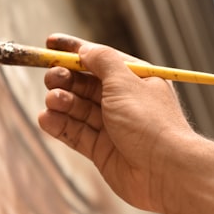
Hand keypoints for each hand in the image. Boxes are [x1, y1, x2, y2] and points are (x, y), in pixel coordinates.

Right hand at [37, 34, 194, 212]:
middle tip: (52, 78)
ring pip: (78, 109)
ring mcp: (112, 127)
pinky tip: (46, 119)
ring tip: (54, 101)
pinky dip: (60, 125)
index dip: (74, 50)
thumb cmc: (150, 122)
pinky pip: (76, 134)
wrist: (166, 171)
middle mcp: (124, 101)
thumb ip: (102, 61)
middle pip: (85, 84)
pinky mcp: (102, 151)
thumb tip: (85, 50)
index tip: (49, 42)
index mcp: (135, 79)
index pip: (100, 59)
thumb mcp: (125, 81)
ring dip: (61, 102)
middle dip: (65, 78)